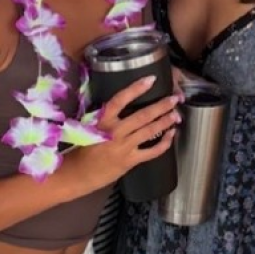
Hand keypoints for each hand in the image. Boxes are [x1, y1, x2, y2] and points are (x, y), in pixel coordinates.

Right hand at [68, 77, 179, 193]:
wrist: (78, 174)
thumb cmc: (84, 148)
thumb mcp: (92, 126)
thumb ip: (108, 116)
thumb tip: (127, 103)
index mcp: (102, 120)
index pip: (120, 100)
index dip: (136, 88)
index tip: (151, 79)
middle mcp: (115, 132)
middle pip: (142, 116)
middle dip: (161, 106)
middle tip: (175, 98)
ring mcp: (124, 147)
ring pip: (149, 131)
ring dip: (165, 121)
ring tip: (176, 114)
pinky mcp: (130, 161)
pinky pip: (152, 151)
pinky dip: (164, 143)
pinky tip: (172, 135)